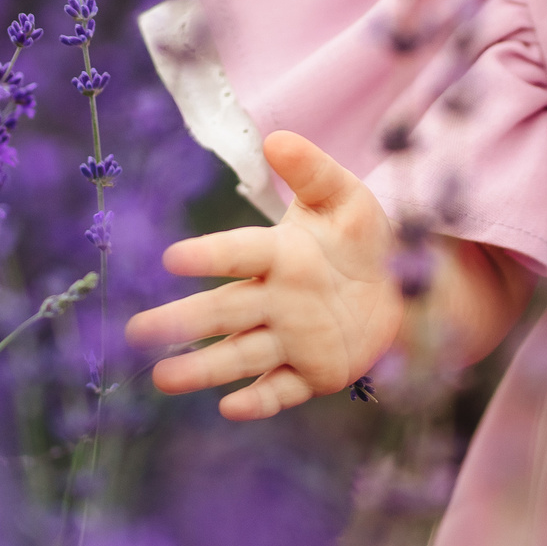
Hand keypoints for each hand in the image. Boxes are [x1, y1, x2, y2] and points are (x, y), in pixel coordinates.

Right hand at [125, 130, 401, 420]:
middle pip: (224, 311)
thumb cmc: (365, 238)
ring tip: (161, 378)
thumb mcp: (346, 198)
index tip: (172, 259)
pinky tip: (230, 407)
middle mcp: (276, 299)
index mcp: (279, 253)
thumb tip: (275, 138)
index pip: (239, 252)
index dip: (210, 255)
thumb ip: (312, 171)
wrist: (409, 285)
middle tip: (137, 330)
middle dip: (182, 321)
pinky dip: (259, 400)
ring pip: (241, 354)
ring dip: (203, 367)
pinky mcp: (315, 372)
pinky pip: (283, 389)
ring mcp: (293, 338)